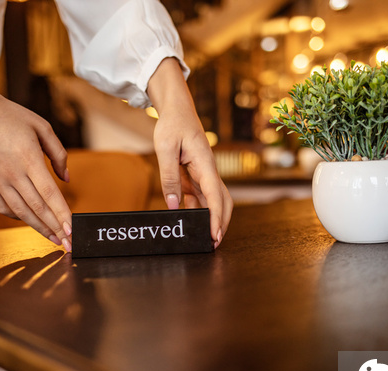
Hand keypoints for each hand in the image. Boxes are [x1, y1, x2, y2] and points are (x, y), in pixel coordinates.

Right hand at [0, 75, 72, 249]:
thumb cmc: (11, 115)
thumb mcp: (42, 127)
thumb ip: (58, 154)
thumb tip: (67, 179)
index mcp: (29, 158)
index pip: (50, 194)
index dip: (62, 215)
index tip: (72, 230)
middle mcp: (12, 172)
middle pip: (37, 208)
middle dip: (55, 228)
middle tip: (68, 243)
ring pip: (20, 212)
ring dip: (38, 227)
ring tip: (53, 238)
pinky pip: (2, 206)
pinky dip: (17, 217)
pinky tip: (29, 221)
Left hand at [148, 59, 232, 247]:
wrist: (177, 110)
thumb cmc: (172, 125)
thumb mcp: (165, 149)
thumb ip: (169, 178)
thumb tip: (174, 205)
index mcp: (205, 164)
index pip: (215, 195)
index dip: (216, 217)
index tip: (214, 234)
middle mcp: (209, 171)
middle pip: (223, 202)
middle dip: (221, 223)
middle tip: (213, 243)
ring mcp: (203, 175)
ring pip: (213, 201)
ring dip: (210, 219)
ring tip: (202, 237)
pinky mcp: (196, 176)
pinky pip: (200, 197)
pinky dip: (198, 211)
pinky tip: (189, 220)